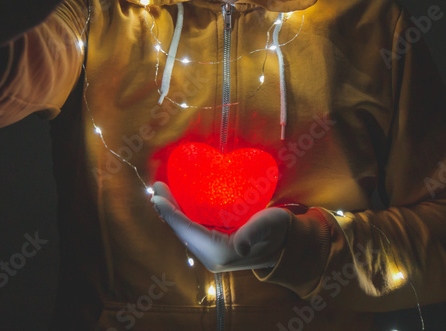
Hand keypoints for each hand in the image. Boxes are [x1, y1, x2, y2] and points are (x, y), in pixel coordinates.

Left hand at [150, 181, 289, 272]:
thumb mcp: (269, 224)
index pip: (188, 230)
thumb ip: (254, 232)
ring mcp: (212, 254)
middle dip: (167, 211)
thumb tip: (240, 246)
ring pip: (186, 232)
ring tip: (161, 194)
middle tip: (156, 188)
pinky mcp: (215, 248)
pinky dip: (182, 218)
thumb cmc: (279, 230)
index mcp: (221, 252)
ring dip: (173, 214)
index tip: (157, 196)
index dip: (171, 214)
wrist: (288, 243)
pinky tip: (178, 204)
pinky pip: (193, 232)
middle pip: (183, 231)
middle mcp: (212, 256)